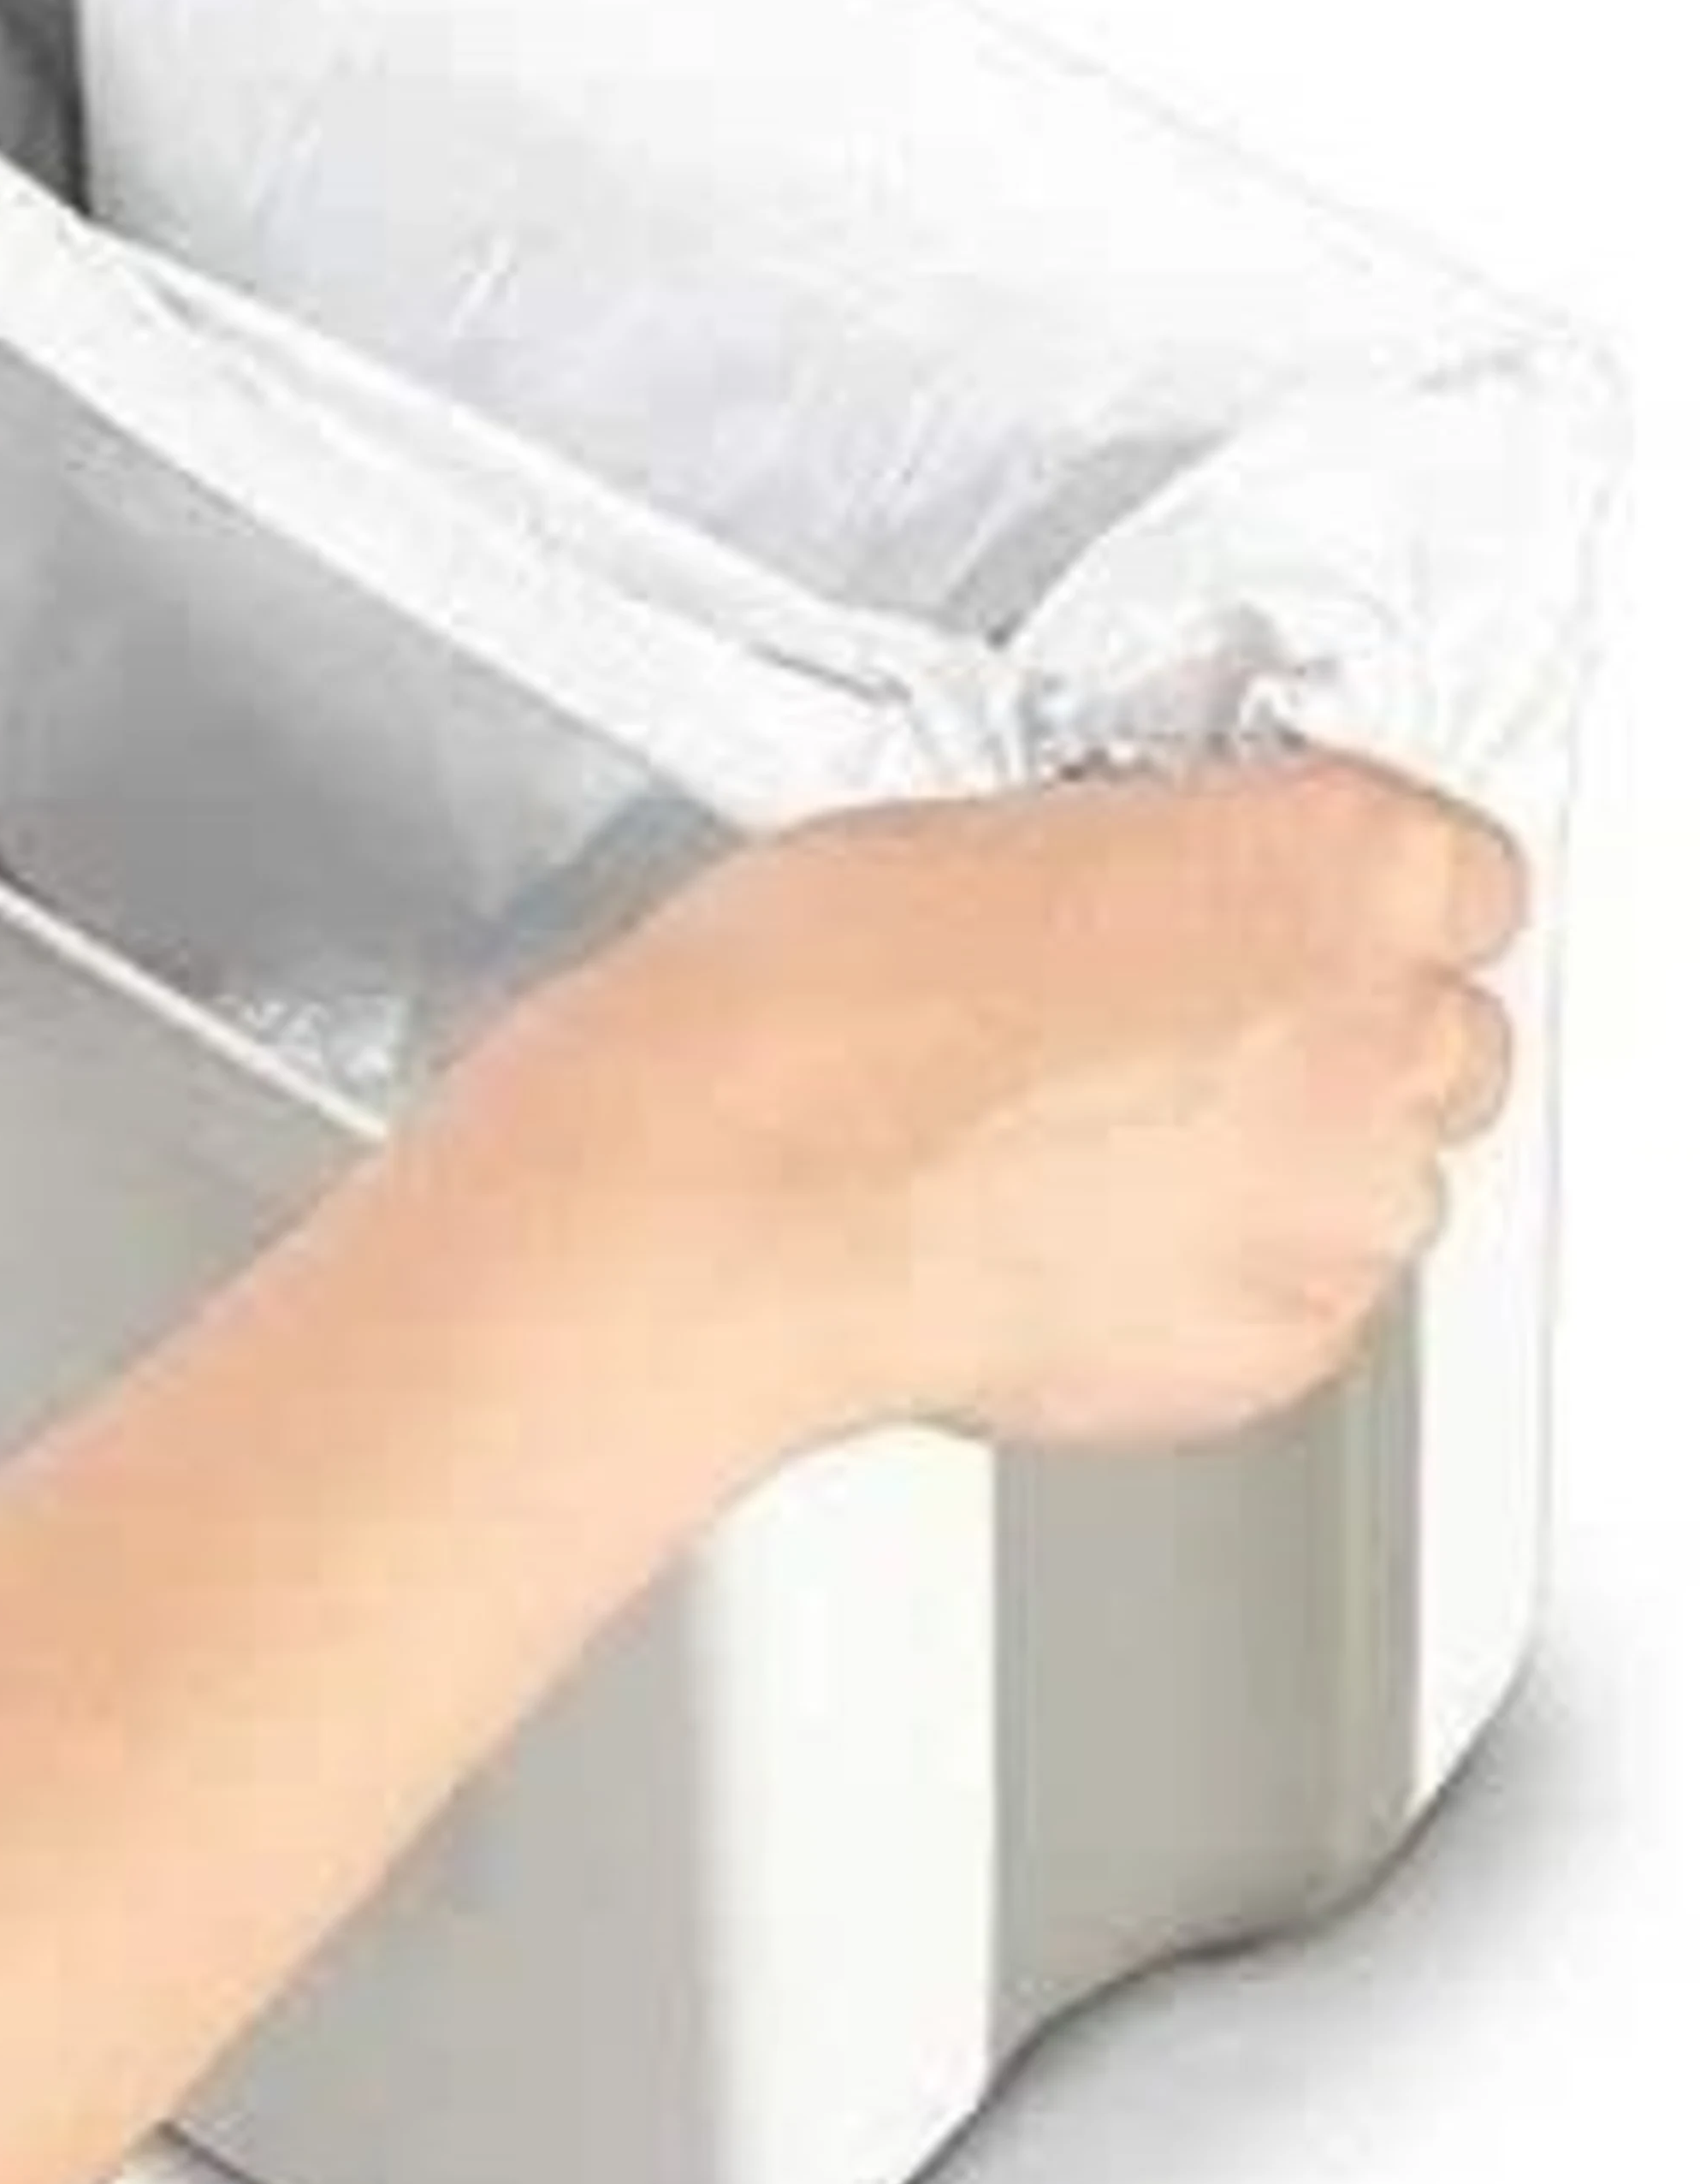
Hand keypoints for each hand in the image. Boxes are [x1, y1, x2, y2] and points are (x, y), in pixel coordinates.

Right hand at [380, 752, 1522, 1457]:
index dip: (1336, 907)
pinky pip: (1292, 1313)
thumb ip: (1135, 872)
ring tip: (1086, 1160)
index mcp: (1335, 861)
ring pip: (1372, 1188)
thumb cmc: (808, 1000)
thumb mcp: (981, 831)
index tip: (1263, 923)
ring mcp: (1338, 1208)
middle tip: (1162, 1044)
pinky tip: (1063, 1246)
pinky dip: (1202, 1289)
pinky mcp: (1275, 1352)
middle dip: (1320, 1044)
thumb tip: (1134, 911)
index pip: (1455, 872)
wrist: (729, 1193)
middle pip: (1437, 1036)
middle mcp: (1377, 1035)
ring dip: (1268, 1173)